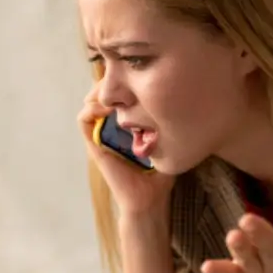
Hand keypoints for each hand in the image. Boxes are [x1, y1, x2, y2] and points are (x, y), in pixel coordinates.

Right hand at [77, 86, 175, 217]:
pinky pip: (84, 120)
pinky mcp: (94, 145)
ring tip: (115, 88)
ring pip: (90, 102)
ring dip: (99, 92)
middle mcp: (110, 127)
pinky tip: (109, 106)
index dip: (121, 79)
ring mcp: (100, 135)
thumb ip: (172, 124)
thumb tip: (188, 101)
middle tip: (123, 74)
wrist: (148, 199)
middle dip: (110, 80)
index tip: (135, 74)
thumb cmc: (160, 174)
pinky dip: (92, 109)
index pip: (117, 93)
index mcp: (125, 124)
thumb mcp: (168, 141)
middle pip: (102, 93)